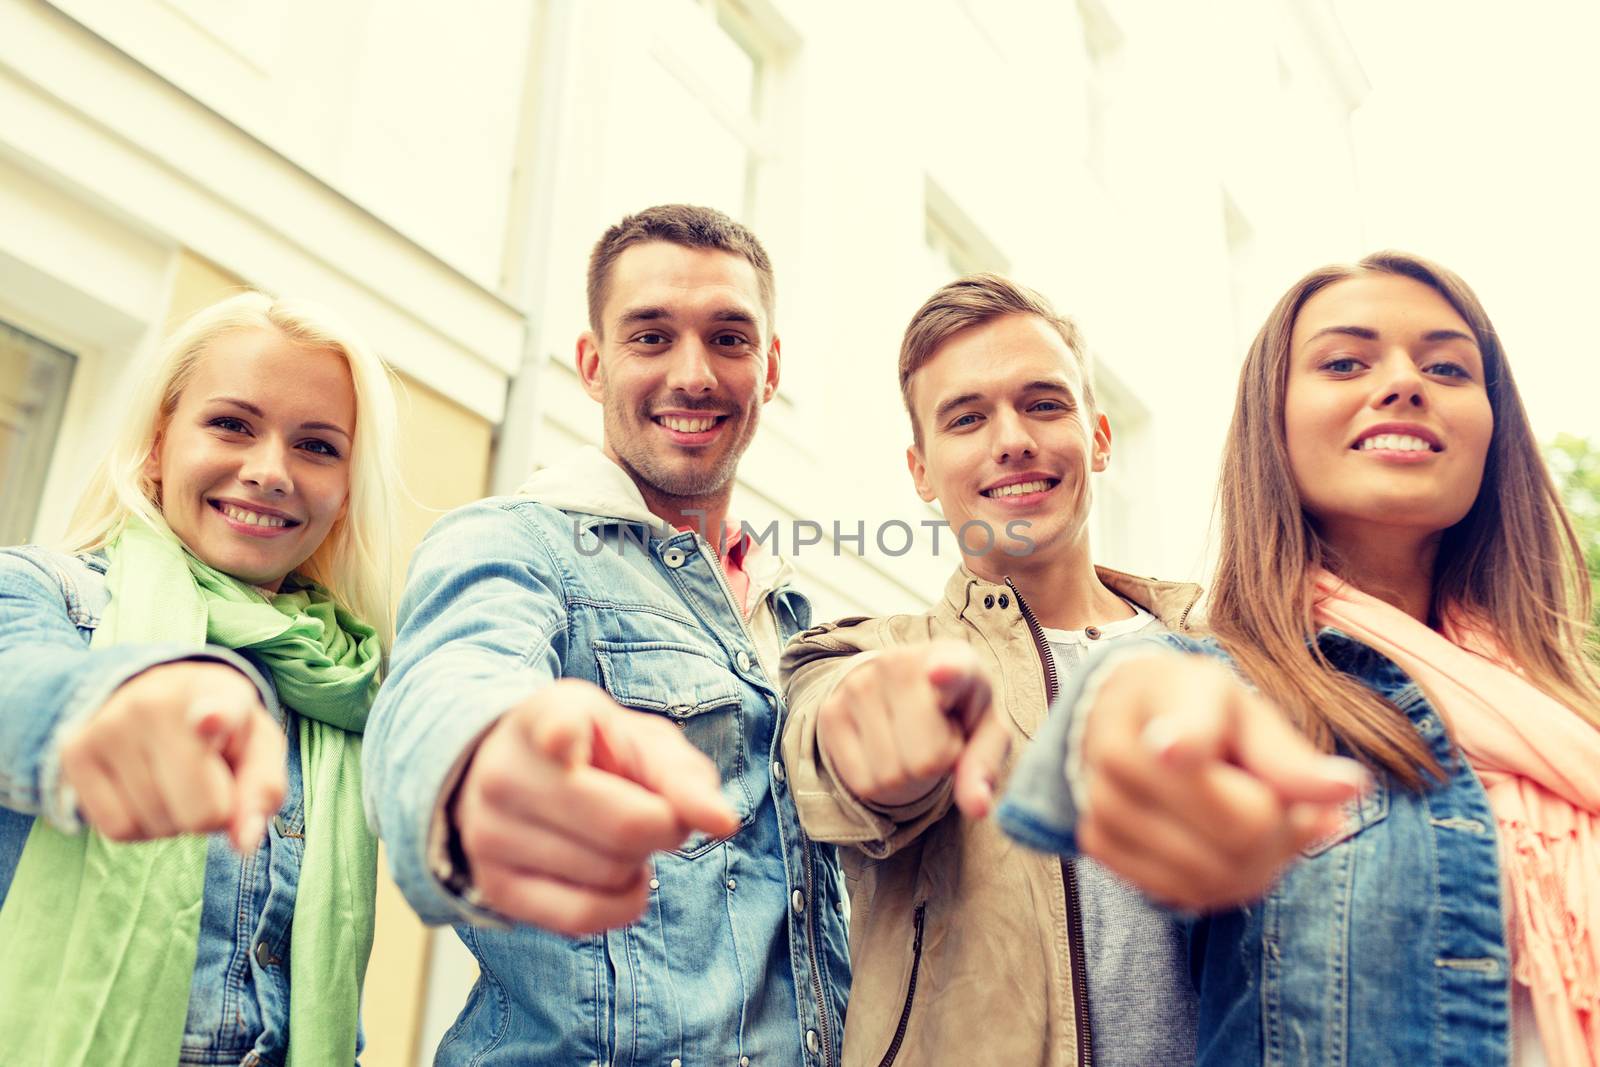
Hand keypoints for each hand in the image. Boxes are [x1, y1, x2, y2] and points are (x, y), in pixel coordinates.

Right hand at [59, 661, 286, 851]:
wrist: (158, 695)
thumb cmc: (221, 733)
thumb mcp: (258, 750)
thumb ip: (262, 793)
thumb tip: (243, 843)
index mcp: (220, 692)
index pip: (220, 709)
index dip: (217, 718)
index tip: (209, 721)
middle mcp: (157, 703)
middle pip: (201, 812)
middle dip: (213, 813)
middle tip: (207, 778)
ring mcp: (109, 726)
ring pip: (159, 826)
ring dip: (176, 820)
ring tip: (174, 777)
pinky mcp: (74, 753)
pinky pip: (119, 831)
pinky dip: (142, 827)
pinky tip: (146, 791)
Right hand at [453, 678, 740, 935]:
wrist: (513, 776)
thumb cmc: (595, 754)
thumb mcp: (640, 742)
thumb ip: (683, 776)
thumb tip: (723, 823)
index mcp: (547, 715)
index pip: (553, 726)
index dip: (562, 734)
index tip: (563, 739)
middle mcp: (506, 774)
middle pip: (626, 826)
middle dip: (663, 827)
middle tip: (654, 812)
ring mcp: (490, 834)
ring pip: (610, 875)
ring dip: (640, 864)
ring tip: (617, 835)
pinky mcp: (495, 888)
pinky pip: (584, 918)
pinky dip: (623, 903)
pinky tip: (618, 876)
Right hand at [816, 641, 1009, 817]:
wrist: (907, 686)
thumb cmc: (956, 710)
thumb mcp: (984, 732)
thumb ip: (983, 765)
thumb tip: (977, 809)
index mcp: (955, 659)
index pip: (951, 667)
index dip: (947, 671)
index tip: (940, 672)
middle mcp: (899, 663)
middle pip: (926, 760)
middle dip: (937, 766)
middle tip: (936, 739)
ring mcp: (859, 685)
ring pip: (891, 776)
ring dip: (908, 776)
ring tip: (911, 742)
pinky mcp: (831, 711)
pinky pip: (862, 782)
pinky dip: (880, 783)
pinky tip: (887, 749)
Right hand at [1076, 654, 1370, 910]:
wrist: (1121, 713)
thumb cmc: (1199, 709)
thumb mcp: (1246, 712)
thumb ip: (1290, 756)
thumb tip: (1351, 790)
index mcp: (1163, 700)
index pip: (1182, 737)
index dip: (1183, 744)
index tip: (1176, 748)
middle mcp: (1119, 754)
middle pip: (1240, 834)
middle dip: (1283, 830)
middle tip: (1284, 803)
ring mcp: (1102, 802)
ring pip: (1214, 876)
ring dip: (1257, 865)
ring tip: (1255, 823)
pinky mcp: (1096, 842)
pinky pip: (1183, 895)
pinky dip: (1218, 883)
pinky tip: (1219, 847)